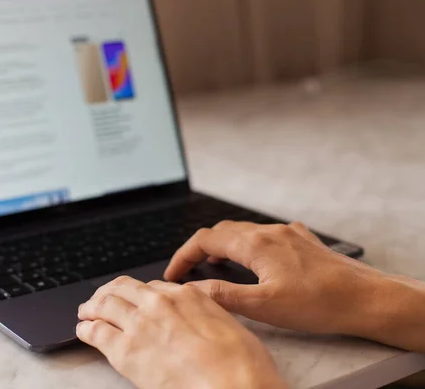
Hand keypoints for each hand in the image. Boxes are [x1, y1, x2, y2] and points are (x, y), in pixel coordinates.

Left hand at [77, 276, 286, 388]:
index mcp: (186, 295)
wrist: (234, 385)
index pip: (152, 286)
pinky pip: (96, 333)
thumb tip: (201, 320)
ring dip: (91, 307)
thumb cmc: (241, 364)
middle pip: (123, 289)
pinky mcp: (125, 350)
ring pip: (105, 305)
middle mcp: (159, 303)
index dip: (138, 293)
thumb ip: (207, 316)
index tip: (133, 298)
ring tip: (85, 313)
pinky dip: (86, 329)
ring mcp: (140, 324)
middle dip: (108, 292)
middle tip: (100, 299)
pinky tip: (83, 331)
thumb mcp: (230, 326)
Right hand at [164, 221, 386, 337]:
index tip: (173, 274)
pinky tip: (254, 260)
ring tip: (214, 264)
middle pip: (222, 231)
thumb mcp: (264, 306)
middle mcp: (269, 231)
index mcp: (256, 244)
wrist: (366, 298)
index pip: (205, 239)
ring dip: (223, 245)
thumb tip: (193, 289)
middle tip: (189, 269)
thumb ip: (224, 295)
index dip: (183, 255)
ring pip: (243, 231)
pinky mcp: (302, 240)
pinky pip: (265, 234)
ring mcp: (287, 233)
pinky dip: (247, 244)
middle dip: (199, 248)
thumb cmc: (320, 303)